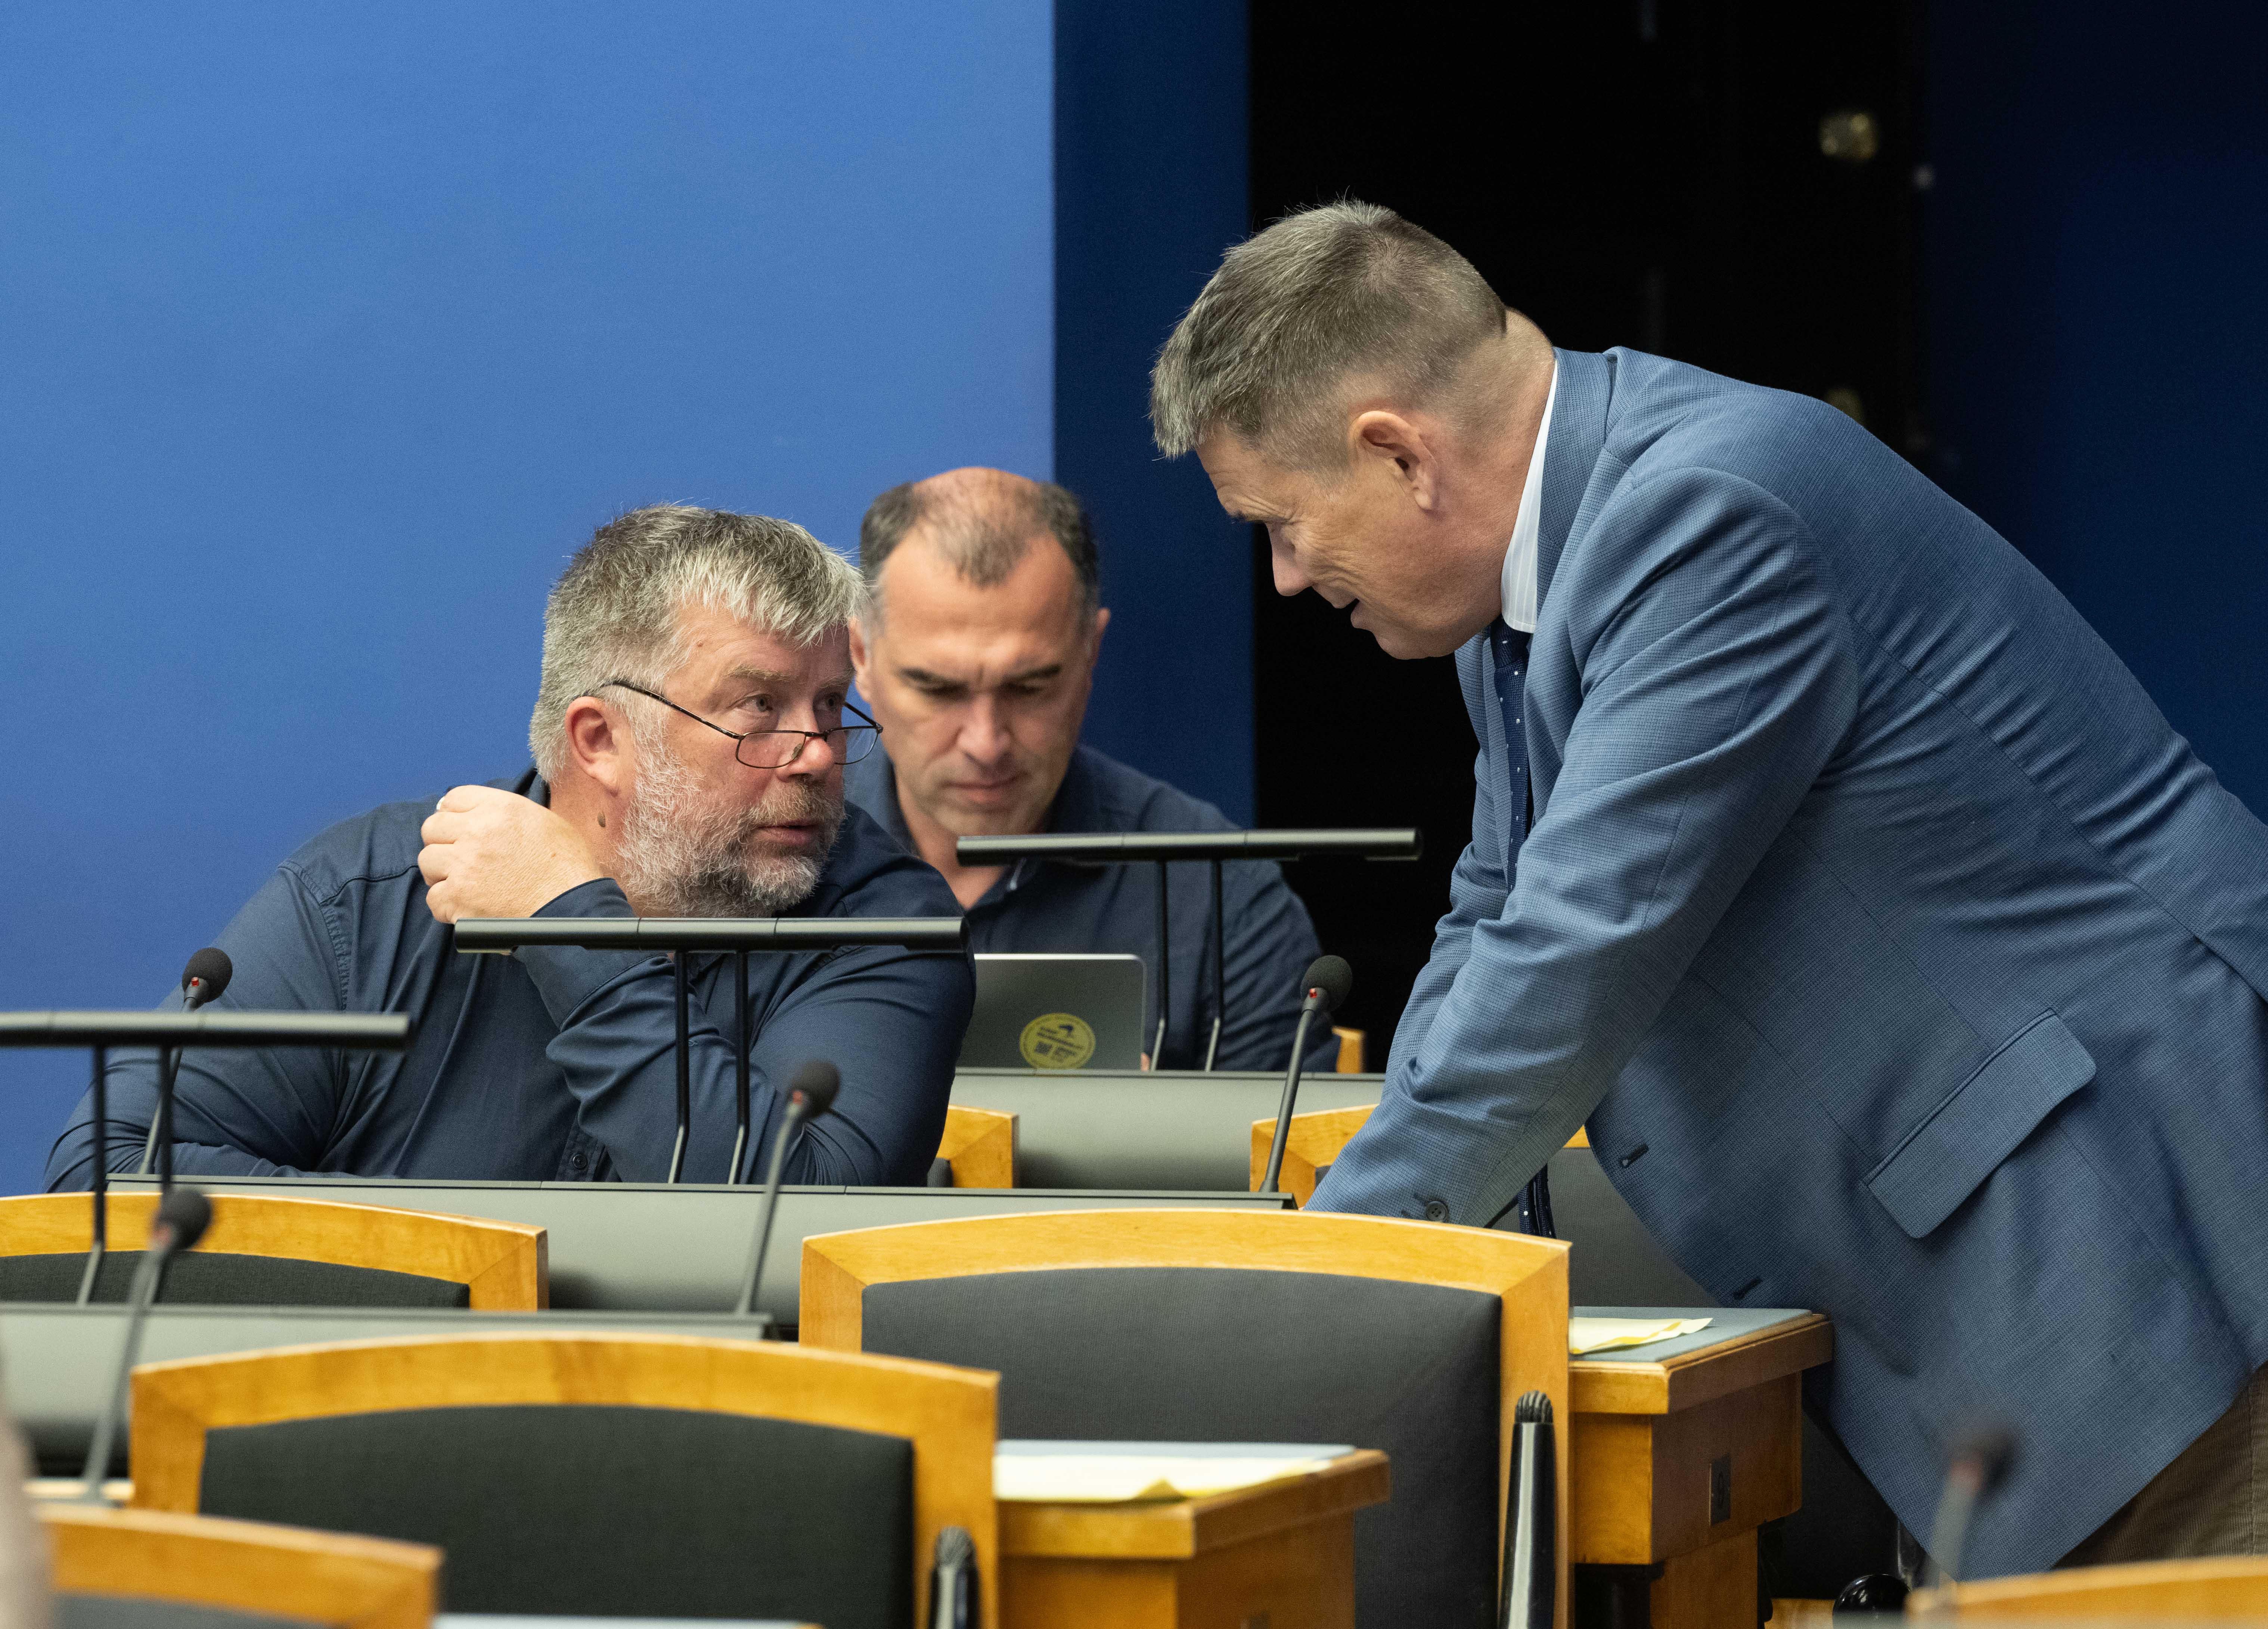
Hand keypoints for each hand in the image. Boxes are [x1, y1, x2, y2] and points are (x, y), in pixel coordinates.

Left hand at [418, 786, 603, 923]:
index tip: (459, 827)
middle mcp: (477, 832)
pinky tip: (465, 905)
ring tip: (462, 882)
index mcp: (500, 809)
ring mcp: (464, 865)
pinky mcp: (458, 897)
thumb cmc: (568, 867)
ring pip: (427, 861)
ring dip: (441, 872)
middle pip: (433, 828)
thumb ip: (510, 813)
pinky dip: (446, 904)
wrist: (572, 907)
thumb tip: (484, 814)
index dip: (455, 813)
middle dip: (443, 841)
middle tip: (458, 856)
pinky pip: (433, 897)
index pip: (454, 798)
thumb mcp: (546, 822)